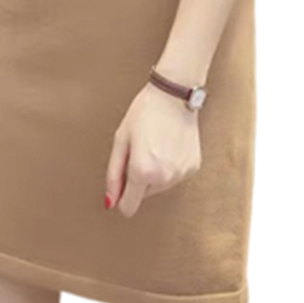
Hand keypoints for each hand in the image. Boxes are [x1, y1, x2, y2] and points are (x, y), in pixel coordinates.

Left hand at [105, 79, 201, 218]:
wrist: (173, 95)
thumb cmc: (144, 113)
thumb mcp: (121, 141)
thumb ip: (113, 175)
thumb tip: (110, 202)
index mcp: (142, 171)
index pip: (128, 207)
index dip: (122, 198)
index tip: (121, 185)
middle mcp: (164, 177)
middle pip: (144, 195)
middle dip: (139, 178)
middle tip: (140, 151)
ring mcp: (181, 173)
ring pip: (160, 186)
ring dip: (155, 173)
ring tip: (155, 145)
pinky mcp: (193, 166)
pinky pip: (175, 176)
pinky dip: (170, 166)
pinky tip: (169, 145)